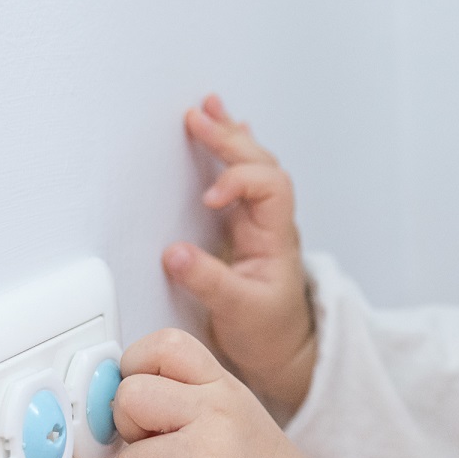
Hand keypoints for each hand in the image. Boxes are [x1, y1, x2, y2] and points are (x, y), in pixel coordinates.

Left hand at [73, 328, 319, 457]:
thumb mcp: (233, 406)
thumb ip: (184, 392)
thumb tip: (115, 390)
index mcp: (222, 386)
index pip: (163, 346)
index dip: (134, 365)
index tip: (134, 387)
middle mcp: (217, 414)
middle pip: (130, 396)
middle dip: (126, 424)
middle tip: (148, 440)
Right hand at [163, 94, 314, 417]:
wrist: (283, 350)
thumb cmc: (270, 332)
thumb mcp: (239, 311)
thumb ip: (208, 281)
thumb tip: (174, 252)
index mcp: (276, 237)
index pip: (268, 188)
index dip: (238, 182)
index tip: (209, 198)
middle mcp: (270, 223)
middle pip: (259, 165)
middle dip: (228, 139)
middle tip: (198, 118)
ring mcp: (257, 222)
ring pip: (251, 166)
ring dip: (230, 136)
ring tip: (208, 107)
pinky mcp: (240, 228)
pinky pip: (239, 179)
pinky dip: (227, 154)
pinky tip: (222, 130)